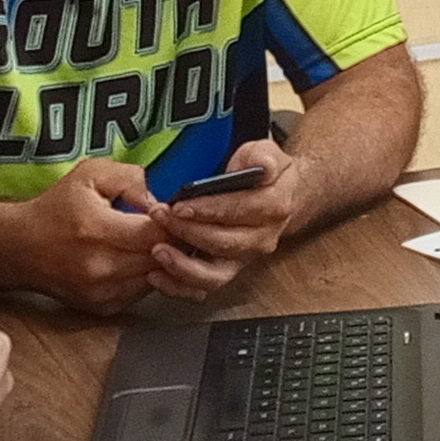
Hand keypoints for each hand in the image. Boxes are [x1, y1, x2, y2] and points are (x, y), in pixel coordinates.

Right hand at [15, 157, 167, 313]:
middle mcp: (100, 266)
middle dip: (173, 242)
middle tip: (171, 228)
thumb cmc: (55, 209)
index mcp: (98, 230)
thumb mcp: (89, 175)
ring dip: (163, 262)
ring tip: (153, 242)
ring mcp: (102, 291)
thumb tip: (159, 201)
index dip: (172, 222)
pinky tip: (137, 260)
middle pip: (162, 259)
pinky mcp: (103, 307)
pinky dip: (146, 277)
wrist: (21, 247)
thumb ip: (129, 178)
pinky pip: (141, 293)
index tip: (169, 213)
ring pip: (156, 278)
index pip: (158, 233)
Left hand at [151, 138, 305, 300]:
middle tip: (160, 218)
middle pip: (222, 243)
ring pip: (215, 274)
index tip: (180, 206)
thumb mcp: (268, 154)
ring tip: (158, 251)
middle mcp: (260, 238)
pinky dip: (180, 287)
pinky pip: (205, 287)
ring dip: (183, 266)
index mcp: (273, 207)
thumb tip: (262, 166)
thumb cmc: (265, 176)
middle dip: (187, 232)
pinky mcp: (229, 269)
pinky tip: (158, 276)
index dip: (208, 210)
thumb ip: (264, 157)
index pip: (238, 211)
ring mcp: (244, 257)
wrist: (281, 198)